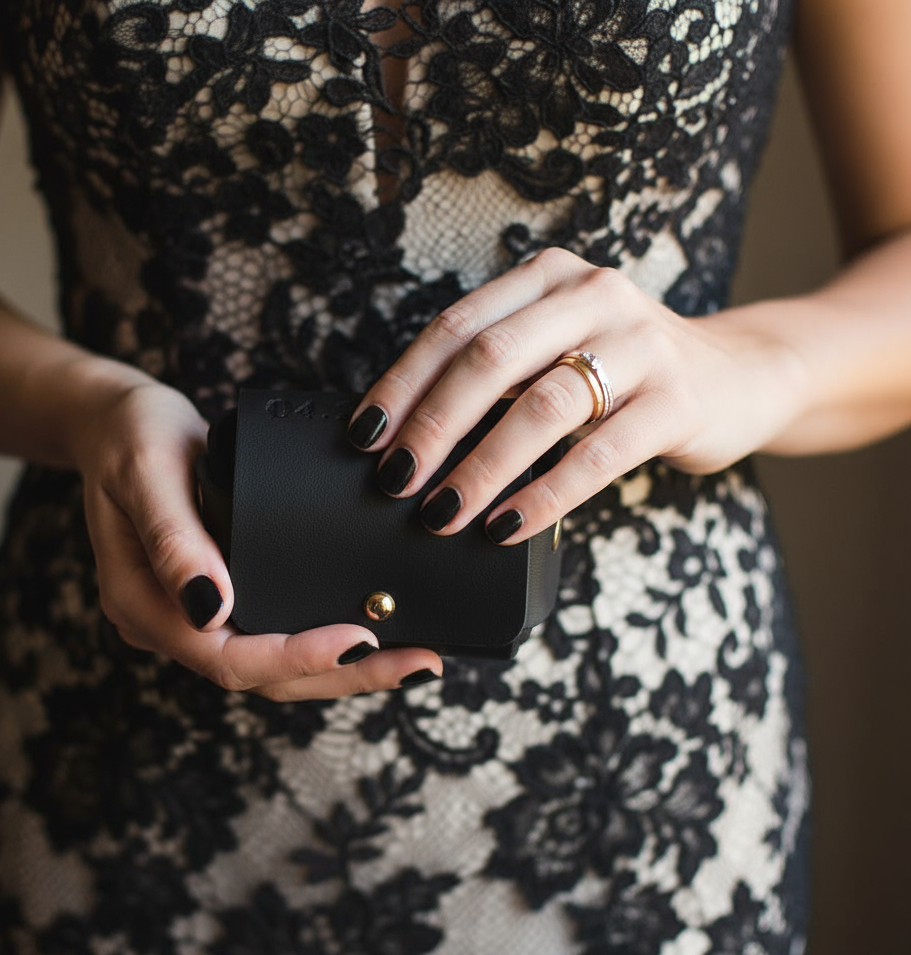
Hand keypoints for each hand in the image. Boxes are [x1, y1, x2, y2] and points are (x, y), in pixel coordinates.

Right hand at [67, 371, 441, 699]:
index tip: (360, 640)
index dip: (297, 656)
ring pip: (275, 666)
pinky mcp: (221, 600)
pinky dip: (325, 641)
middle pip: (264, 676)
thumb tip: (212, 607)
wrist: (118, 422)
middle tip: (419, 662)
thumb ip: (173, 539)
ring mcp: (196, 616)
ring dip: (345, 668)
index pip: (227, 657)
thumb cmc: (130, 436)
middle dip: (344, 674)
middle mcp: (171, 623)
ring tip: (413, 657)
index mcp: (144, 605)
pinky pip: (275, 633)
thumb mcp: (146, 471)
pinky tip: (374, 632)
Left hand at [348, 247, 805, 541]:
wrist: (740, 375)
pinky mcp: (677, 400)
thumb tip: (407, 437)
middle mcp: (593, 296)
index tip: (365, 436)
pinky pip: (599, 454)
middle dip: (432, 427)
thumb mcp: (558, 350)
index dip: (404, 384)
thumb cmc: (624, 372)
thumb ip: (499, 373)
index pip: (457, 327)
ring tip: (443, 512)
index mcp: (548, 279)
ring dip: (482, 467)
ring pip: (543, 407)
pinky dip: (546, 495)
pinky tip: (508, 526)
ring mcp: (641, 345)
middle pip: (490, 360)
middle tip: (395, 480)